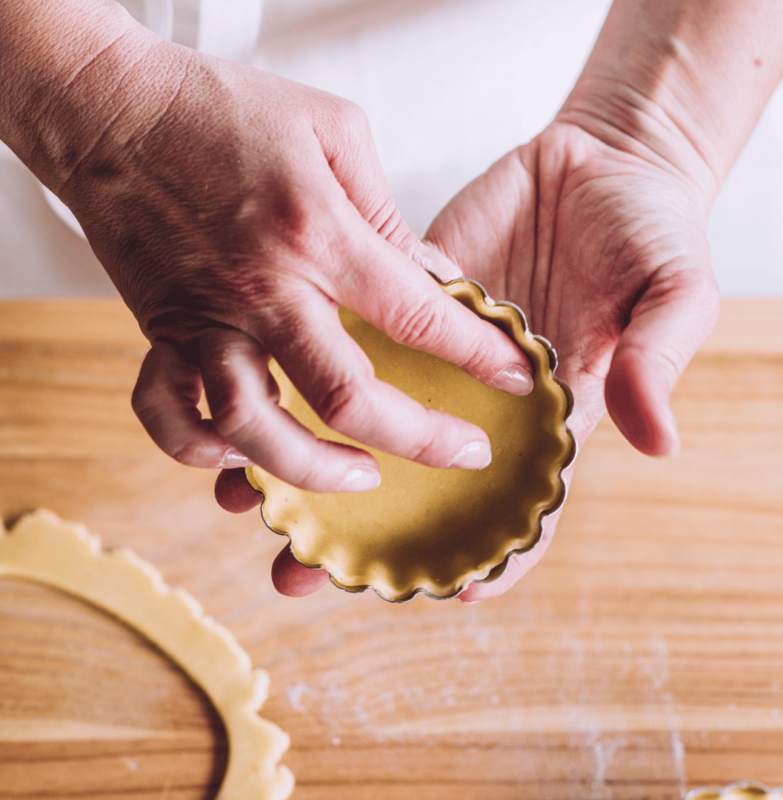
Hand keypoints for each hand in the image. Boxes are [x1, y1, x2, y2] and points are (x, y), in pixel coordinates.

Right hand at [54, 38, 533, 488]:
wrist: (112, 108)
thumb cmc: (223, 108)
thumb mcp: (332, 130)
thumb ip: (386, 212)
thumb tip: (430, 275)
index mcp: (317, 234)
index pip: (416, 314)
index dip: (476, 353)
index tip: (514, 378)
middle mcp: (264, 292)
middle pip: (348, 396)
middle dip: (420, 439)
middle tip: (462, 455)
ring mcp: (208, 321)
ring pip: (255, 428)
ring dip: (312, 470)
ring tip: (360, 477)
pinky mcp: (164, 331)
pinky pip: (169, 413)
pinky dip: (200, 448)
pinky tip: (240, 453)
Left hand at [241, 118, 718, 601]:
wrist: (601, 160)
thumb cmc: (649, 231)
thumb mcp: (671, 292)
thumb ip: (654, 360)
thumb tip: (659, 443)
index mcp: (543, 413)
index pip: (516, 502)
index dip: (490, 556)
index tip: (446, 594)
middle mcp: (475, 396)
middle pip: (413, 482)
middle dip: (357, 532)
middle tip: (299, 572)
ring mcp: (430, 352)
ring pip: (360, 421)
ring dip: (302, 461)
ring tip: (240, 496)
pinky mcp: (395, 296)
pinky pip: (344, 341)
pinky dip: (300, 372)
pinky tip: (243, 395)